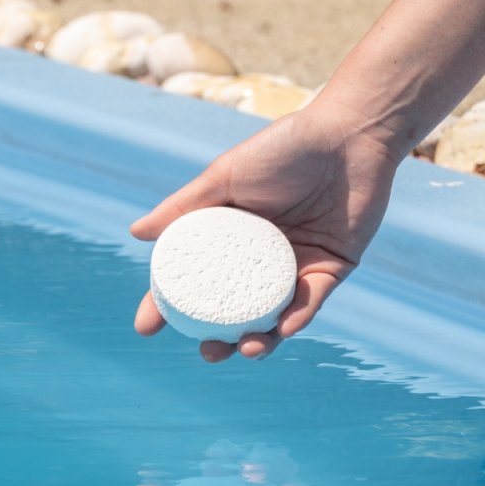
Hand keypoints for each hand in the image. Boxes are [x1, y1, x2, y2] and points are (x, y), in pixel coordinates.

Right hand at [130, 100, 404, 361]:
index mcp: (230, 237)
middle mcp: (260, 259)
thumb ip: (184, 206)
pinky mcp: (333, 269)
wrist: (348, 134)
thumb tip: (136, 233)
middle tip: (210, 351)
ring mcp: (297, 266)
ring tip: (248, 349)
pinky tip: (285, 329)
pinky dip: (299, 317)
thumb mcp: (226, 175)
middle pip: (234, 310)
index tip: (147, 327)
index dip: (169, 306)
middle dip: (220, 340)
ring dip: (261, 341)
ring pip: (274, 316)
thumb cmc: (284, 148)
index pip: (194, 279)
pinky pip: (313, 301)